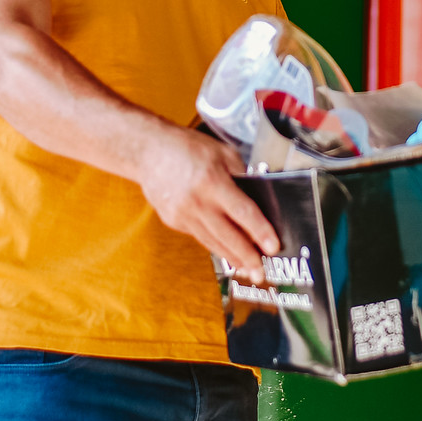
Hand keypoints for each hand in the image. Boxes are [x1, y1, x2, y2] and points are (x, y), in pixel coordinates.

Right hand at [140, 126, 280, 281]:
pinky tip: (227, 251)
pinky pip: (199, 235)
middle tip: (261, 273)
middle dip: (247, 257)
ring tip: (248, 269)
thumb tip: (257, 198)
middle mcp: (197, 202)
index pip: (243, 212)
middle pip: (228, 236)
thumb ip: (241, 175)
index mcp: (212, 182)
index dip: (260, 232)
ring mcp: (182, 215)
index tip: (273, 247)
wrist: (148, 152)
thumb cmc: (187, 147)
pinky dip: (215, 244)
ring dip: (231, 257)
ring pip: (212, 242)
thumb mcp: (222, 152)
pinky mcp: (173, 221)